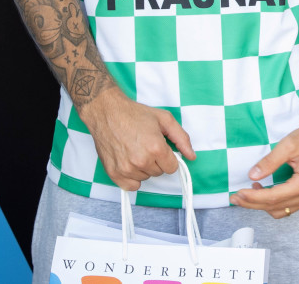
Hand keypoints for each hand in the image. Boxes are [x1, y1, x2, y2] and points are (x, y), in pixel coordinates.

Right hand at [81, 87, 195, 189]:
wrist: (107, 112)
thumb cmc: (135, 114)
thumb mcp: (164, 119)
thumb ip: (181, 138)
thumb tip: (191, 156)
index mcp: (156, 148)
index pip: (172, 167)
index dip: (168, 156)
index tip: (160, 147)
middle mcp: (141, 161)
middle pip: (159, 172)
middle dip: (156, 160)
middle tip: (145, 144)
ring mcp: (126, 169)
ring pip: (146, 178)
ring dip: (143, 168)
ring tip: (134, 149)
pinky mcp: (114, 174)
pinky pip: (131, 186)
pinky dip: (132, 177)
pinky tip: (128, 161)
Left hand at [229, 120, 298, 218]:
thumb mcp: (288, 145)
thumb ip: (270, 161)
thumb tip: (252, 175)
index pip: (273, 197)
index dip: (253, 197)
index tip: (238, 193)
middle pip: (274, 207)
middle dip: (252, 203)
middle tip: (234, 198)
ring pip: (279, 210)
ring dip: (261, 205)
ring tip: (245, 194)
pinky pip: (285, 206)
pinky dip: (271, 203)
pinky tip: (260, 192)